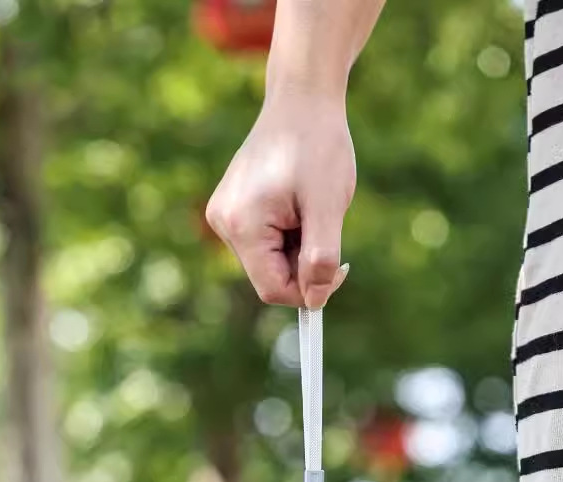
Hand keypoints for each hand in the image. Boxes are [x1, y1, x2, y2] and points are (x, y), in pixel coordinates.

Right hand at [207, 91, 354, 309]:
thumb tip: (315, 301)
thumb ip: (321, 259)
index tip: (339, 268)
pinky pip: (264, 243)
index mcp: (242, 225)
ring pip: (268, 262)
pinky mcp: (231, 208)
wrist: (302, 98)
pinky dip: (288, 234)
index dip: (309, 290)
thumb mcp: (328, 206)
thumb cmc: (318, 146)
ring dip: (298, 247)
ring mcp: (224, 215)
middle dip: (304, 263)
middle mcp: (223, 222)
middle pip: (270, 277)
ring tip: (309, 205)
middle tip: (324, 223)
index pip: (273, 290)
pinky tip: (297, 203)